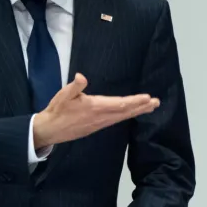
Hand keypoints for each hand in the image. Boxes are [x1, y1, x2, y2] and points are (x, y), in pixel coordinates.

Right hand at [33, 73, 158, 148]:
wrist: (50, 130)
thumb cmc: (57, 110)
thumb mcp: (63, 95)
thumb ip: (74, 86)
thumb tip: (81, 77)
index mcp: (95, 107)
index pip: (119, 104)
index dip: (134, 101)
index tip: (147, 98)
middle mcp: (101, 117)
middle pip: (125, 112)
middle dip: (142, 107)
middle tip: (157, 102)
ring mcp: (100, 123)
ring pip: (123, 117)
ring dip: (137, 111)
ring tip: (151, 107)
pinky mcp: (98, 126)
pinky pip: (117, 120)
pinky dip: (128, 115)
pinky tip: (133, 113)